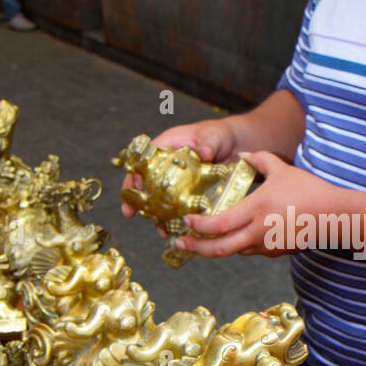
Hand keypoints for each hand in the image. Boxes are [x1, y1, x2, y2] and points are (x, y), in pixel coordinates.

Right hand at [120, 117, 238, 218]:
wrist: (236, 146)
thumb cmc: (219, 134)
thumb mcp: (213, 136)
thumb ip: (208, 143)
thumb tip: (204, 152)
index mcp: (167, 146)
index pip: (142, 159)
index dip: (134, 173)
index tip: (133, 188)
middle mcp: (167, 164)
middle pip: (144, 181)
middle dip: (136, 198)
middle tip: (130, 213)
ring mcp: (177, 180)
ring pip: (159, 198)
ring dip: (157, 213)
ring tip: (159, 228)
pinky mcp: (188, 193)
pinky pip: (178, 206)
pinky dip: (175, 218)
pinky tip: (176, 230)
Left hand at [175, 150, 340, 258]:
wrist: (334, 217)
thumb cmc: (310, 191)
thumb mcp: (283, 170)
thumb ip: (260, 159)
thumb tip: (244, 155)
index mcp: (256, 211)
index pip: (218, 225)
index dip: (198, 226)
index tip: (186, 221)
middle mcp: (258, 233)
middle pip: (219, 248)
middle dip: (196, 247)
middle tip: (180, 242)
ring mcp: (267, 246)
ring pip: (234, 250)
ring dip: (217, 246)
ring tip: (204, 240)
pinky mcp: (276, 252)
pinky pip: (251, 250)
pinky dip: (239, 244)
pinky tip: (235, 236)